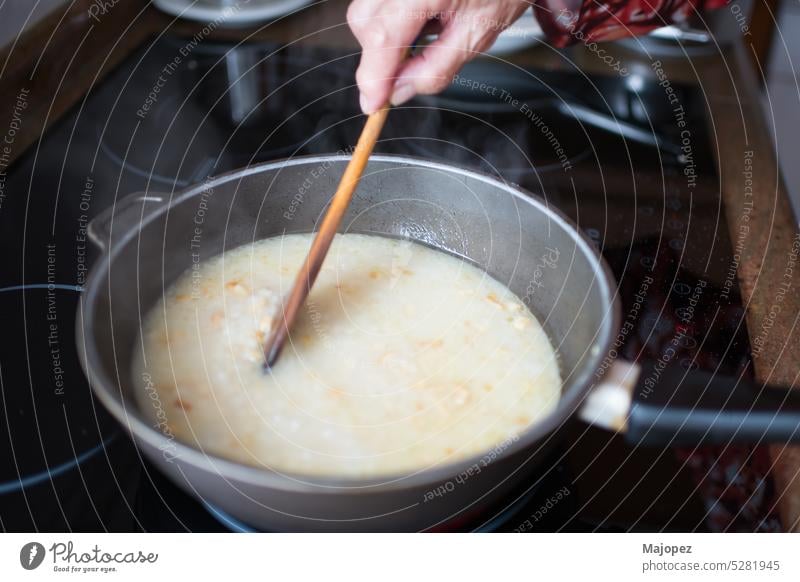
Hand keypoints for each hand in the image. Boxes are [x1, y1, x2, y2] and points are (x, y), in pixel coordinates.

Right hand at [347, 0, 531, 112]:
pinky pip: (377, 3)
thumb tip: (398, 92)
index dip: (373, 76)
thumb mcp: (474, 36)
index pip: (383, 36)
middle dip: (379, 55)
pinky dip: (390, 21)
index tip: (373, 104)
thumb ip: (435, 69)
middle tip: (408, 70)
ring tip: (423, 36)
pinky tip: (420, 21)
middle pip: (364, 22)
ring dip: (385, 37)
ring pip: (366, 12)